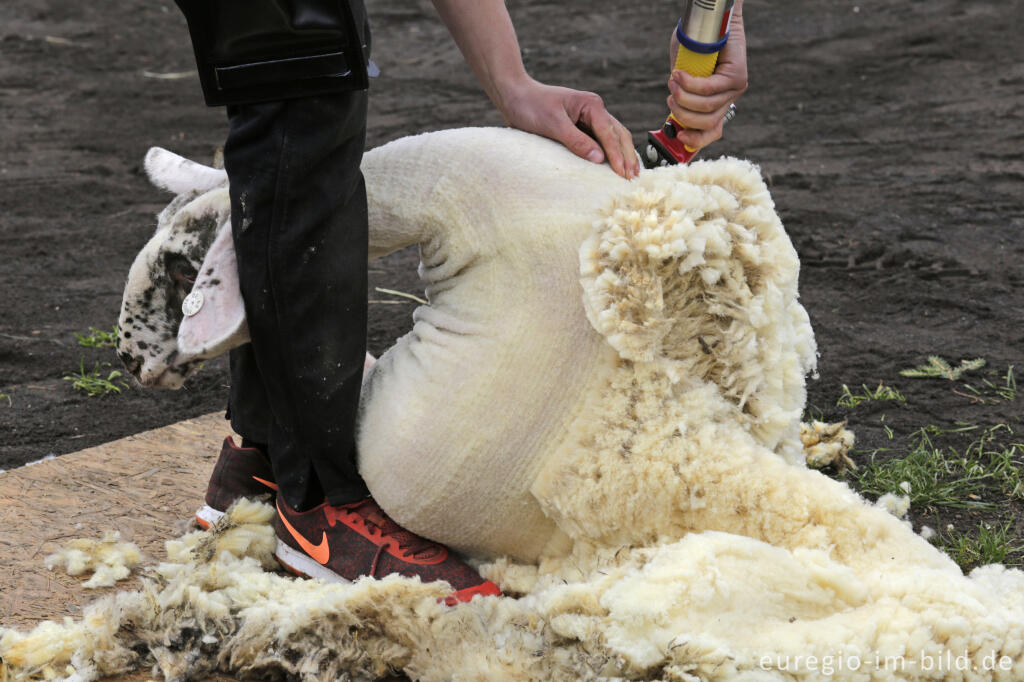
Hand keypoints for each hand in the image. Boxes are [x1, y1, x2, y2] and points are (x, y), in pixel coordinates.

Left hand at [498, 77, 638, 178]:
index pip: (609, 134)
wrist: (515, 95)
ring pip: (614, 137)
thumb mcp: (553, 124)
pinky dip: (611, 152)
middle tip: (633, 177)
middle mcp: (594, 109)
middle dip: (627, 156)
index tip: (623, 174)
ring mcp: (588, 117)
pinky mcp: (581, 126)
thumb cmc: (531, 105)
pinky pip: (601, 140)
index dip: (617, 156)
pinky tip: (615, 164)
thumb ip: (576, 141)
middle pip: (619, 134)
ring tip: (631, 173)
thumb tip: (599, 158)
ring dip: (623, 154)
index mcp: (591, 105)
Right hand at [665, 4, 747, 151]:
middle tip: (670, 98)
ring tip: (672, 82)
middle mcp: (729, 99)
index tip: (679, 134)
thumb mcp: (683, 78)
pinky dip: (690, 84)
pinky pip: (709, 89)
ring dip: (683, 97)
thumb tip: (673, 117)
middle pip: (707, 123)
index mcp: (717, 104)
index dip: (695, 140)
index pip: (712, 132)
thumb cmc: (694, 47)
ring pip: (706, 107)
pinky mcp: (737, 76)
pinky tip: (679, 75)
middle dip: (682, 114)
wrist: (709, 22)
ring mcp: (735, 89)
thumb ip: (680, 96)